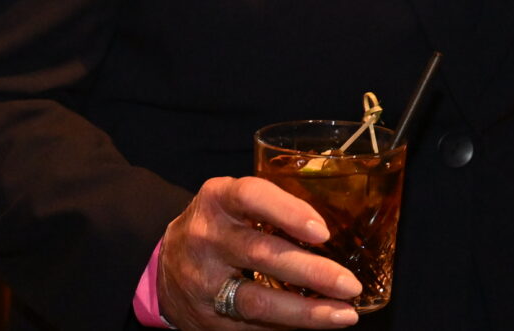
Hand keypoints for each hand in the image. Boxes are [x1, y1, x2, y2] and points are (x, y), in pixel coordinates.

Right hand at [157, 175, 362, 328]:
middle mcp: (206, 238)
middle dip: (312, 272)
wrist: (164, 264)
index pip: (252, 197)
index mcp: (217, 199)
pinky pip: (252, 326)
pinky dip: (287, 326)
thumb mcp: (232, 203)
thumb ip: (272, 208)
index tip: (323, 231)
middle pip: (262, 254)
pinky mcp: (206, 318)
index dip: (289, 212)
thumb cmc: (217, 226)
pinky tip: (315, 322)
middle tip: (349, 284)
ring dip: (306, 311)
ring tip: (343, 314)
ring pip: (257, 301)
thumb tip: (334, 231)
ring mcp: (203, 281)